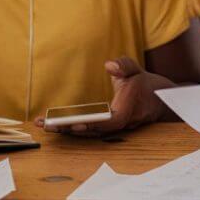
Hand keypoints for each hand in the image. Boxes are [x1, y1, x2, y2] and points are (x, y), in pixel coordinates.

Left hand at [33, 56, 169, 136]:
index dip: (93, 124)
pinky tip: (54, 126)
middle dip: (69, 129)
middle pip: (93, 131)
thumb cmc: (143, 84)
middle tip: (46, 124)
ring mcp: (112, 129)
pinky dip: (70, 130)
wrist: (156, 101)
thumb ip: (124, 65)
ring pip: (88, 134)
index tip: (75, 123)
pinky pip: (88, 132)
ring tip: (43, 124)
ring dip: (65, 130)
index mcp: (127, 110)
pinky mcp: (105, 129)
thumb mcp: (135, 69)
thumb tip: (109, 65)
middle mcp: (119, 124)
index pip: (110, 122)